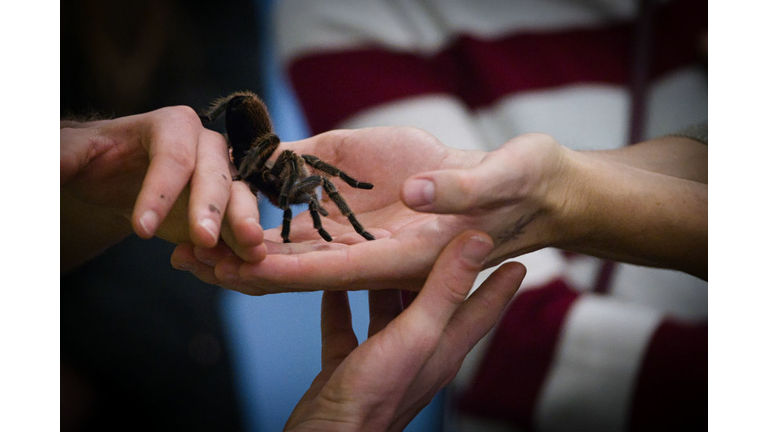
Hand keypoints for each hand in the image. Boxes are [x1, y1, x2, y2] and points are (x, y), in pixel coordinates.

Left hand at [61, 106, 265, 270]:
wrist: (115, 179)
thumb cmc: (95, 158)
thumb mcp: (73, 154)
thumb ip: (62, 158)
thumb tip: (50, 167)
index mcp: (172, 124)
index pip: (173, 155)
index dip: (160, 192)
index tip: (139, 231)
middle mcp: (206, 147)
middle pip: (216, 174)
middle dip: (212, 208)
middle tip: (203, 240)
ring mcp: (221, 177)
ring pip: (239, 196)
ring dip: (244, 223)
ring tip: (250, 252)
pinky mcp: (227, 207)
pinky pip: (240, 224)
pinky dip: (241, 245)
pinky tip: (243, 266)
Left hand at [171, 127, 565, 292]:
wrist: (535, 187)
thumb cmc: (530, 188)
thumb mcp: (506, 183)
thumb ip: (462, 193)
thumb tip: (416, 194)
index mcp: (410, 258)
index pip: (335, 273)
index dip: (283, 272)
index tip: (232, 267)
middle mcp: (384, 254)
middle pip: (304, 266)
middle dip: (247, 264)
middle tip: (189, 257)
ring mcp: (378, 234)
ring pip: (306, 247)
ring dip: (254, 245)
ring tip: (201, 239)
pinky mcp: (378, 210)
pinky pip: (324, 217)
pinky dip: (286, 217)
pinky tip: (254, 213)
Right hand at [284, 231, 525, 430]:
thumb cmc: (377, 394)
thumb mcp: (418, 333)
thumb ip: (446, 288)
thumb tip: (477, 241)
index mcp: (445, 347)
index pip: (483, 309)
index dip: (501, 284)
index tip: (516, 259)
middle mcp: (419, 353)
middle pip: (437, 305)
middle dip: (443, 274)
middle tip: (448, 242)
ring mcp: (384, 361)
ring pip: (391, 314)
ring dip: (389, 286)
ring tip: (385, 253)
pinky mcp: (350, 367)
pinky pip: (349, 328)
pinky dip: (343, 306)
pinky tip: (334, 287)